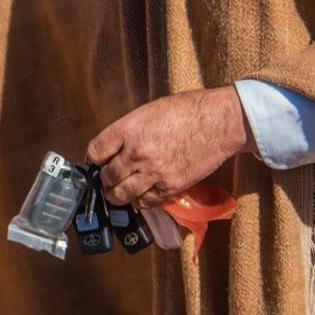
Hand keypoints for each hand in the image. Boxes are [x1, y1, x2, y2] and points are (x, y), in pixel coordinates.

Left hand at [87, 86, 252, 207]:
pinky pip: (145, 202)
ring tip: (119, 191)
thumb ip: (128, 131)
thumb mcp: (148, 111)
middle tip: (109, 178)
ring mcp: (153, 172)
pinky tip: (140, 195)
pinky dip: (139, 201)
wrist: (219, 122)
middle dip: (105, 179)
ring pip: (121, 195)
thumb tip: (114, 147)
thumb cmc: (187, 111)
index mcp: (128, 129)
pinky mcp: (170, 187)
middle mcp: (137, 152)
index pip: (95, 152)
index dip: (95, 159)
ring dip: (117, 194)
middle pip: (107, 176)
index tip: (98, 161)